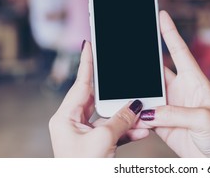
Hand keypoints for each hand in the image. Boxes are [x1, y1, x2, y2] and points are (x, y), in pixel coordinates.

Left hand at [49, 41, 148, 156]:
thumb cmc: (83, 169)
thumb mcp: (102, 141)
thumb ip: (121, 119)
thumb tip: (137, 105)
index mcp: (65, 118)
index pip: (80, 84)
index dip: (86, 62)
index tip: (90, 44)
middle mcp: (74, 123)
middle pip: (99, 100)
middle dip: (119, 96)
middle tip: (129, 80)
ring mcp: (86, 134)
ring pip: (111, 117)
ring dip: (128, 117)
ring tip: (144, 113)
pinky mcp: (98, 144)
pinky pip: (115, 131)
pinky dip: (129, 131)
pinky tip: (143, 130)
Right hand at [138, 11, 209, 157]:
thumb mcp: (203, 118)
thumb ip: (175, 113)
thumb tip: (148, 112)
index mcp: (195, 81)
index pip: (180, 51)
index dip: (170, 32)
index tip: (162, 14)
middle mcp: (181, 90)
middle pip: (157, 71)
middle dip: (142, 63)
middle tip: (126, 53)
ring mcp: (171, 107)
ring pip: (147, 94)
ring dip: (136, 93)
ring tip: (123, 89)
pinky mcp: (164, 125)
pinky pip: (145, 116)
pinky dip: (136, 116)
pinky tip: (129, 115)